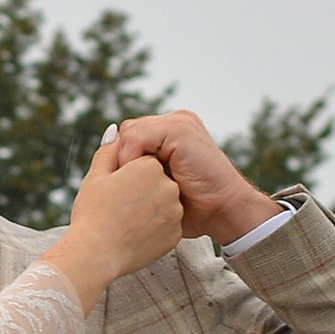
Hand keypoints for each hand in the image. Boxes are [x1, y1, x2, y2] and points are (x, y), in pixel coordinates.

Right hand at [50, 126, 186, 307]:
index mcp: (149, 165)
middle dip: (140, 190)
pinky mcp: (175, 233)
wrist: (96, 255)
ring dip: (148, 209)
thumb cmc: (92, 214)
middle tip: (119, 208)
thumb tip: (114, 130)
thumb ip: (109, 150)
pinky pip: (166, 225)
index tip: (114, 192)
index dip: (126, 176)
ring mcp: (174, 210)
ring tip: (126, 222)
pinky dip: (154, 228)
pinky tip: (135, 235)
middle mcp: (167, 185)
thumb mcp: (96, 176)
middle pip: (155, 181)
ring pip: (162, 203)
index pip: (142, 163)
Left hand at [104, 108, 277, 247]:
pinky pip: (137, 137)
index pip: (129, 137)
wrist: (224, 210)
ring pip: (129, 133)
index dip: (121, 162)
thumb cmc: (194, 208)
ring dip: (127, 162)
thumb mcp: (160, 188)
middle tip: (128, 189)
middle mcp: (174, 122)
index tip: (122, 190)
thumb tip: (110, 168)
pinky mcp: (178, 129)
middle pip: (126, 132)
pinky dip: (133, 159)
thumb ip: (139, 173)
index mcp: (171, 133)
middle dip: (122, 160)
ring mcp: (178, 123)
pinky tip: (144, 181)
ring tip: (138, 187)